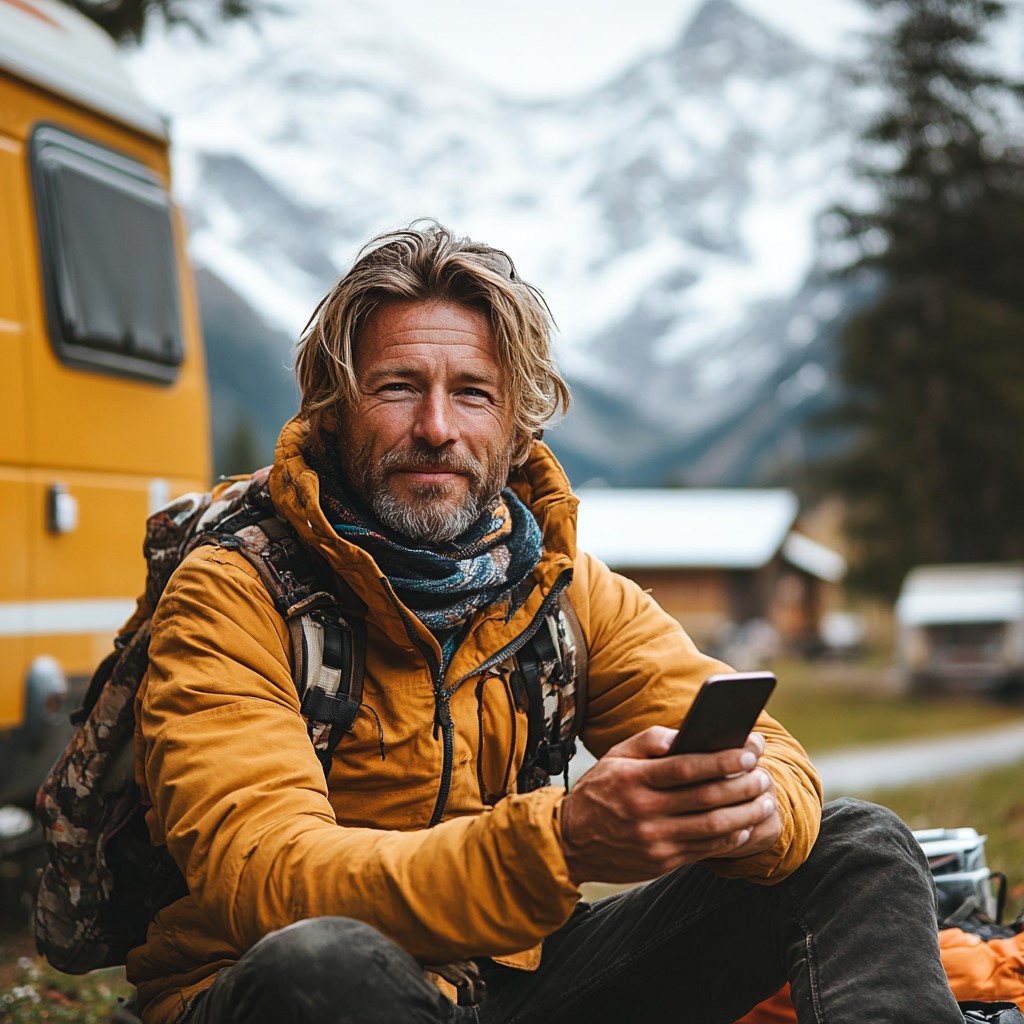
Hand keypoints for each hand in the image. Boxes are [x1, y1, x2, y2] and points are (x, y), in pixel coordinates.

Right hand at [559, 727, 780, 884]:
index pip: (686, 767)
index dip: (723, 759)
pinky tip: (745, 824)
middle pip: (706, 798)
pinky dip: (731, 837)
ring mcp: (654, 840)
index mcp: (633, 779)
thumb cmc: (599, 790)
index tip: (750, 750)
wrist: (570, 841)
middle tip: (764, 775)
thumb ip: (649, 740)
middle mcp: (645, 811)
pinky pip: (705, 850)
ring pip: (712, 828)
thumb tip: (686, 734)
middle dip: (743, 785)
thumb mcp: (615, 756)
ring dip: (746, 813)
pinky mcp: (662, 862)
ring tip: (765, 800)